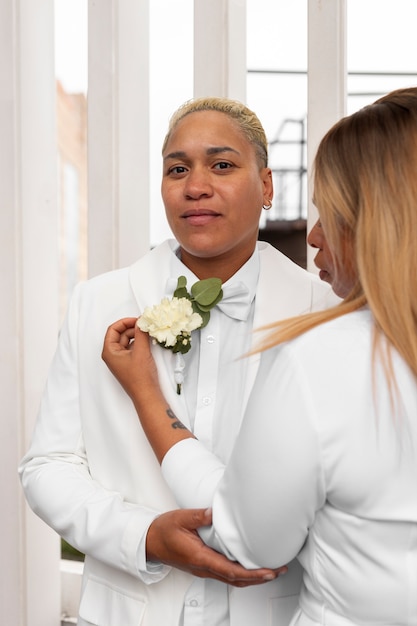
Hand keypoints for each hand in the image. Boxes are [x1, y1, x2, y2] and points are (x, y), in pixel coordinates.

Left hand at [102, 317, 158, 399]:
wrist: (147, 395)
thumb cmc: (140, 376)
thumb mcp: (141, 351)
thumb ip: (140, 333)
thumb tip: (141, 321)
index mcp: (109, 351)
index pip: (113, 329)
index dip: (125, 322)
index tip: (138, 319)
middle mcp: (113, 355)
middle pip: (120, 334)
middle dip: (132, 328)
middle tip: (145, 325)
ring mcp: (121, 359)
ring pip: (127, 340)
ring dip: (137, 335)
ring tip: (148, 332)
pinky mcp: (129, 363)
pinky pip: (132, 348)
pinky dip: (139, 342)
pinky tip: (148, 341)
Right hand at [146, 508, 286, 586]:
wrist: (150, 542)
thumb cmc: (163, 531)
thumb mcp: (180, 518)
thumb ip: (199, 516)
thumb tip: (215, 512)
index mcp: (200, 558)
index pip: (231, 571)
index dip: (252, 573)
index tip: (269, 572)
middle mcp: (204, 567)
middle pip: (237, 580)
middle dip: (260, 578)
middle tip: (279, 570)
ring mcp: (204, 569)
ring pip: (233, 579)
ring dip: (253, 577)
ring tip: (271, 570)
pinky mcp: (203, 566)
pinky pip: (226, 574)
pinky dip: (242, 574)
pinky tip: (249, 566)